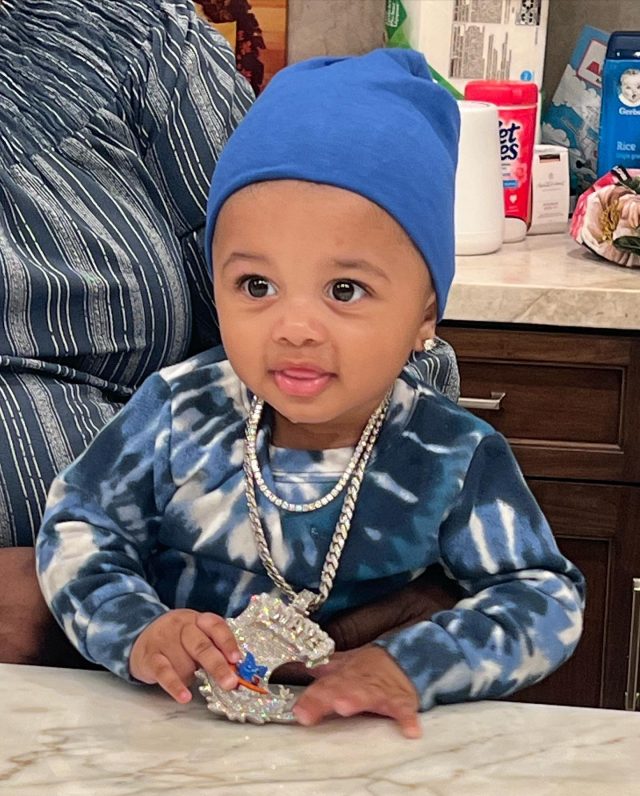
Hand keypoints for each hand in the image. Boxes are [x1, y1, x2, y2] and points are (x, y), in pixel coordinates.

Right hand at [130, 609, 239, 702]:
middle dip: (217, 665)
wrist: (141, 636)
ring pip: (184, 663)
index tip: (237, 659)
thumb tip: (234, 672)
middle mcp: (181, 626)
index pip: (215, 626)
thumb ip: (213, 649)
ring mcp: (164, 640)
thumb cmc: (178, 640)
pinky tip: (184, 697)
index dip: (227, 642)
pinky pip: (164, 672)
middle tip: (230, 683)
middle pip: (201, 646)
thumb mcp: (196, 637)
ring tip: (192, 679)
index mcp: (198, 620)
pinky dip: (175, 686)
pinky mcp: (149, 657)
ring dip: (192, 677)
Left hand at [293, 645, 421, 738]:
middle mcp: (359, 682)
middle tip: (324, 703)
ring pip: (369, 694)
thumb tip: (297, 668)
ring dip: (358, 699)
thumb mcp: (342, 666)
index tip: (301, 713)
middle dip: (333, 695)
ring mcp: (382, 691)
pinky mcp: (402, 702)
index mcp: (343, 676)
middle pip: (343, 688)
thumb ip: (321, 672)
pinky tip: (409, 731)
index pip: (324, 686)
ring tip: (345, 706)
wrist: (400, 661)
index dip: (313, 698)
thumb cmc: (365, 670)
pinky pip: (405, 710)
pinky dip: (408, 718)